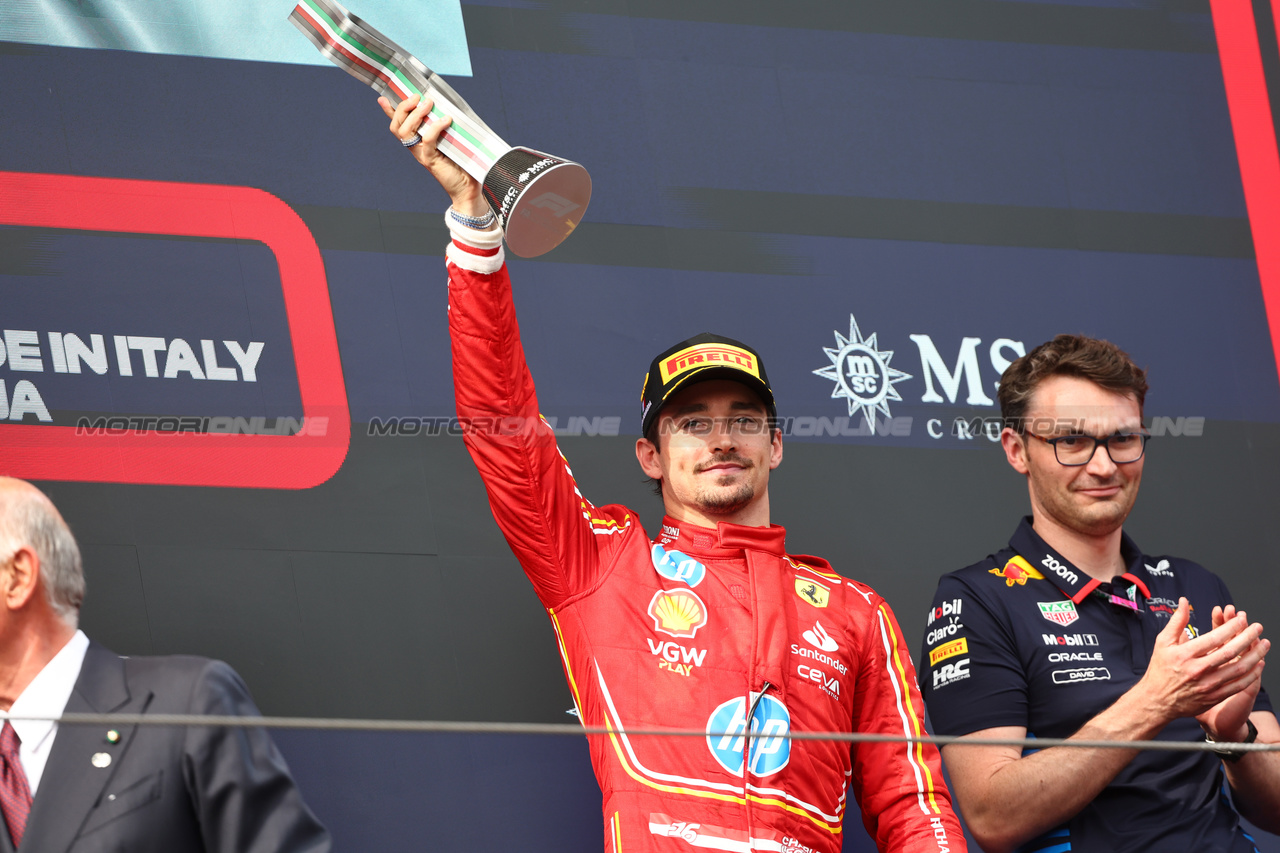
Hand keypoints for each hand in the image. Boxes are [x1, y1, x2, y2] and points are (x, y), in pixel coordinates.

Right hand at [378, 94, 485, 215]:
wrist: (467, 188)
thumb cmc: (461, 162)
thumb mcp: (450, 140)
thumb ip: (443, 127)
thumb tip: (446, 107)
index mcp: (417, 142)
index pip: (398, 125)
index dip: (389, 112)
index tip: (383, 99)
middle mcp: (415, 148)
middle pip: (398, 126)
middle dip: (404, 108)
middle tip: (419, 97)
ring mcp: (421, 155)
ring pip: (406, 132)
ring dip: (416, 115)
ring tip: (429, 104)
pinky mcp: (430, 160)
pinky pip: (427, 140)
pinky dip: (435, 127)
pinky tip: (446, 120)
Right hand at [1135, 598, 1266, 725]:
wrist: (1157, 700)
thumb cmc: (1160, 669)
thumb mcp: (1162, 642)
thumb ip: (1176, 621)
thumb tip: (1184, 602)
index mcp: (1184, 654)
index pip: (1213, 638)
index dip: (1231, 627)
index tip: (1241, 619)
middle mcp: (1197, 669)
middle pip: (1229, 652)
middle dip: (1247, 637)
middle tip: (1258, 627)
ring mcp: (1208, 685)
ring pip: (1238, 669)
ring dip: (1255, 655)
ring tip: (1264, 644)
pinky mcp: (1214, 697)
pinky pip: (1238, 685)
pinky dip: (1252, 675)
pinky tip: (1259, 664)